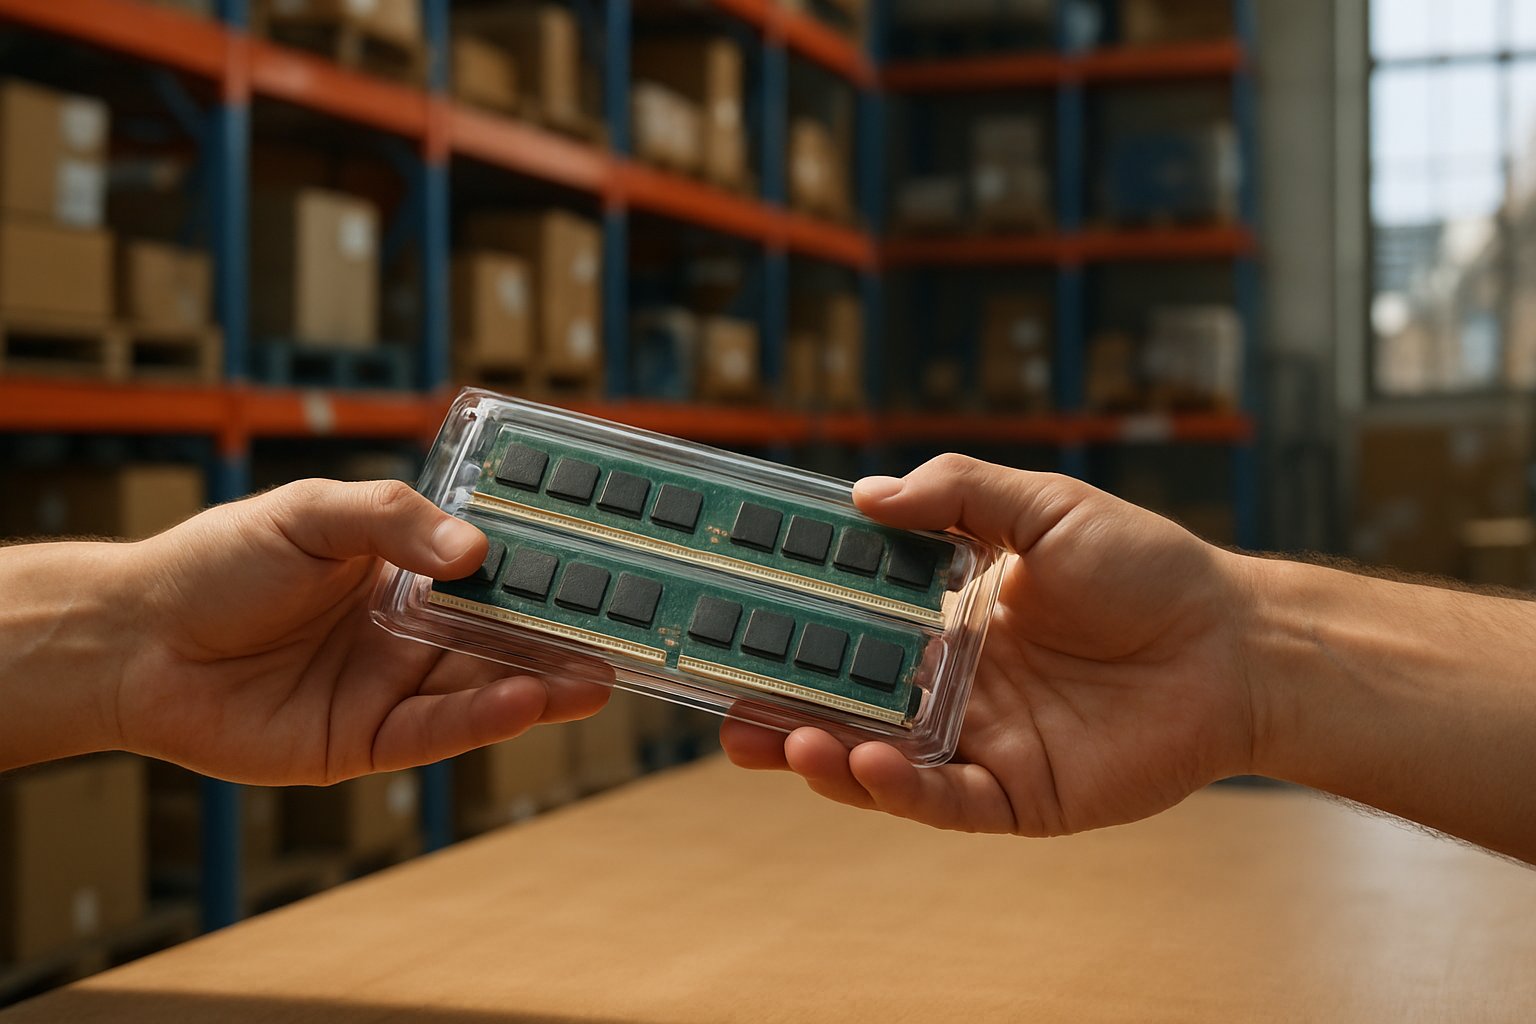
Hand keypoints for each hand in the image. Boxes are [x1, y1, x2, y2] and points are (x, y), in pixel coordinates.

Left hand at [111, 479, 608, 784]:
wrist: (132, 639)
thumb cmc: (217, 562)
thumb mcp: (311, 512)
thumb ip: (394, 520)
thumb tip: (476, 550)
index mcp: (403, 573)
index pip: (491, 574)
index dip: (542, 575)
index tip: (598, 568)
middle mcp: (408, 634)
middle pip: (501, 638)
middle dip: (562, 638)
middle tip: (625, 633)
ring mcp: (390, 691)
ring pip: (481, 689)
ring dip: (542, 684)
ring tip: (597, 675)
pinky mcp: (364, 745)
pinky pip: (435, 734)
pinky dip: (484, 719)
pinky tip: (526, 700)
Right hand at [721, 454, 1257, 835]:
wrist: (1235, 641)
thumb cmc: (1146, 567)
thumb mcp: (1044, 507)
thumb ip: (957, 495)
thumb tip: (862, 495)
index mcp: (949, 619)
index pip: (853, 630)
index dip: (797, 630)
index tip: (740, 618)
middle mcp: (953, 686)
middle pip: (850, 705)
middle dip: (783, 708)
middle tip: (725, 703)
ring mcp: (982, 745)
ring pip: (883, 761)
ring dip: (825, 755)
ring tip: (782, 740)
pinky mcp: (1020, 796)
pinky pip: (947, 799)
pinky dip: (901, 789)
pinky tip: (867, 763)